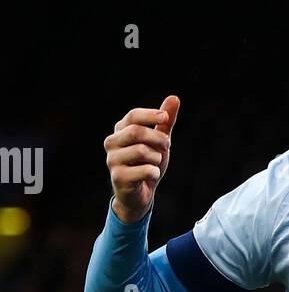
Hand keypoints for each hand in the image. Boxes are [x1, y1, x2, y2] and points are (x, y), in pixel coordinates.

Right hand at [104, 95, 179, 223]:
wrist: (141, 194)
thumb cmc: (148, 163)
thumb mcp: (159, 141)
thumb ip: (165, 121)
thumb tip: (174, 98)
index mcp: (120, 130)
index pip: (132, 115)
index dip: (150, 114)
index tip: (165, 117)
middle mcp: (111, 142)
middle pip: (136, 132)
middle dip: (158, 139)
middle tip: (166, 146)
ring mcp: (112, 160)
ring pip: (141, 151)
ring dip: (157, 158)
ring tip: (156, 164)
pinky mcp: (117, 177)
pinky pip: (144, 170)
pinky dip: (154, 172)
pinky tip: (151, 175)